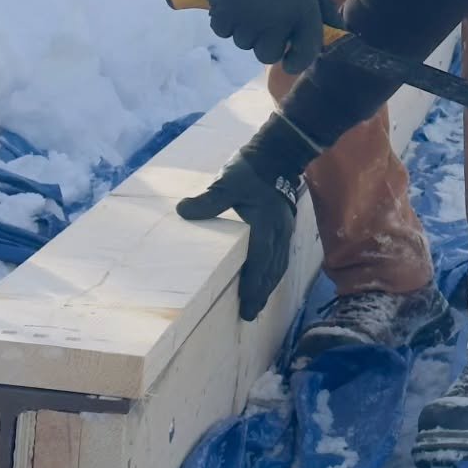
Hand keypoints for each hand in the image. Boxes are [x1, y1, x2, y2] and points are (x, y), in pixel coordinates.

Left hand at [175, 114, 319, 320]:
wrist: (278, 153)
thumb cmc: (250, 169)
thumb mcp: (227, 182)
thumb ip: (208, 200)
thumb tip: (183, 211)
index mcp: (265, 224)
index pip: (260, 260)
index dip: (253, 283)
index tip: (246, 303)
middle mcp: (279, 232)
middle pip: (272, 270)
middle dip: (261, 293)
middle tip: (249, 314)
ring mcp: (284, 231)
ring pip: (279, 266)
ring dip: (268, 286)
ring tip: (257, 304)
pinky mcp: (285, 228)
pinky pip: (281, 257)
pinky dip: (273, 274)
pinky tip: (266, 281)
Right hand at [199, 0, 338, 74]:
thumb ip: (324, 6)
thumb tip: (338, 29)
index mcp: (300, 13)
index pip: (304, 55)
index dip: (298, 61)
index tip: (291, 58)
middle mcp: (274, 22)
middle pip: (268, 56)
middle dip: (268, 45)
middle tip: (267, 29)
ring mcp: (246, 21)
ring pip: (245, 44)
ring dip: (247, 33)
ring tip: (249, 13)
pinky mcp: (222, 15)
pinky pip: (224, 32)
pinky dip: (227, 23)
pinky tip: (233, 8)